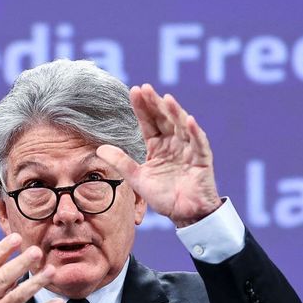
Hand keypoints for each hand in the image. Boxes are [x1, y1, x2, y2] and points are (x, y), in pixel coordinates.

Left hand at [97, 84, 221, 227]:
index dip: (142, 107)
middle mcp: (173, 144)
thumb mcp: (137, 179)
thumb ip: (121, 163)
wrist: (184, 214)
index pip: (149, 122)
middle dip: (155, 103)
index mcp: (158, 146)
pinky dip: (194, 132)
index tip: (134, 90)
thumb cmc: (163, 196)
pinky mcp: (202, 160)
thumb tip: (99, 148)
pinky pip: (199, 144)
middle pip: (164, 119)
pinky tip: (188, 120)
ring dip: (175, 112)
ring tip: (166, 98)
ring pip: (181, 126)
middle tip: (146, 88)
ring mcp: (189, 150)